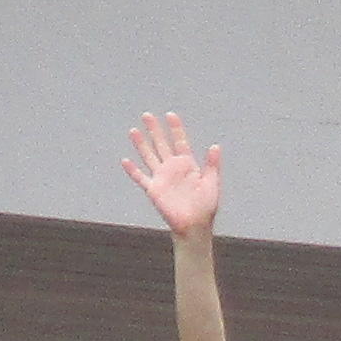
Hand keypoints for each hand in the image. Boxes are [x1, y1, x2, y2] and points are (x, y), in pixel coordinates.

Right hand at [124, 111, 222, 238]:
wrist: (195, 225)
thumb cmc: (205, 206)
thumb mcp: (211, 182)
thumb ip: (211, 164)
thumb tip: (215, 146)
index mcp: (187, 165)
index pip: (180, 142)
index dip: (175, 129)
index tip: (170, 115)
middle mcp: (173, 168)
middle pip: (161, 144)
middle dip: (155, 130)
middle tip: (147, 115)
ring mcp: (162, 178)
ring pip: (149, 156)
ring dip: (141, 144)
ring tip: (134, 130)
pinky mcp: (153, 190)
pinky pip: (141, 178)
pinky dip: (132, 170)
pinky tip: (125, 160)